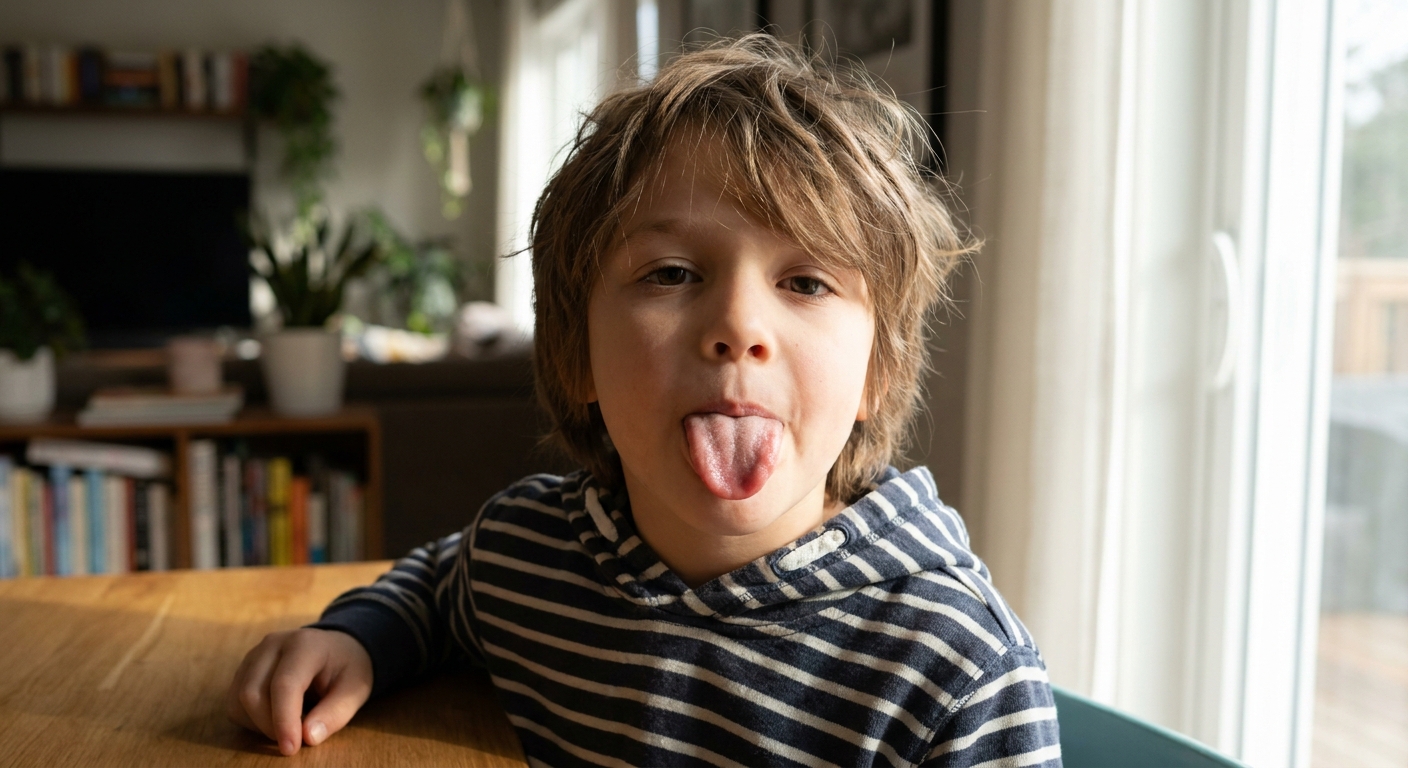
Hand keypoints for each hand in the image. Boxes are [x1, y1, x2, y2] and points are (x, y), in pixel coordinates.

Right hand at [226, 627, 373, 755]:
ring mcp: (254, 655)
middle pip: (253, 694)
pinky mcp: (244, 669)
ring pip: (239, 700)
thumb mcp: (356, 689)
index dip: (283, 720)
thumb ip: (336, 713)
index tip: (290, 748)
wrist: (337, 647)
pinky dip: (251, 720)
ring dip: (259, 725)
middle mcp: (273, 645)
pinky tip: (276, 718)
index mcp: (305, 645)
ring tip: (290, 725)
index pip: (284, 684)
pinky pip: (235, 702)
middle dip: (270, 727)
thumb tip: (308, 737)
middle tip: (296, 740)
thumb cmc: (348, 668)